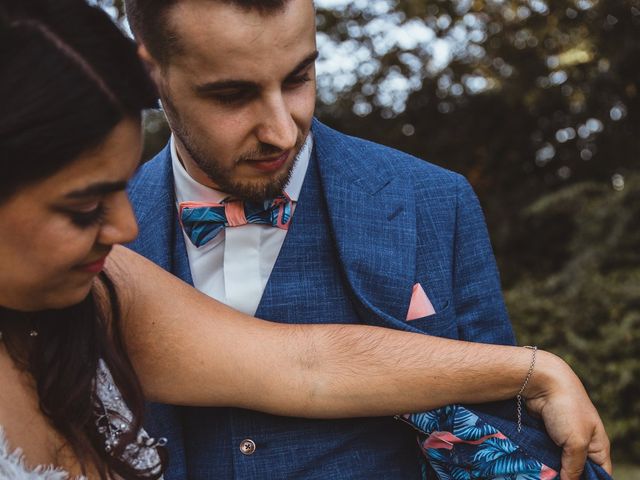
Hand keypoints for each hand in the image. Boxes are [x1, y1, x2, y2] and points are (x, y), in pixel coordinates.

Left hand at [526, 351, 611, 479]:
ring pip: (559, 462)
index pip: (601, 475)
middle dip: (567, 476)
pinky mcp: (547, 433)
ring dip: (552, 469)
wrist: (542, 381)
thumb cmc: (566, 409)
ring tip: (544, 475)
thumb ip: (574, 466)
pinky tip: (535, 466)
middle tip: (553, 479)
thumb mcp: (576, 443)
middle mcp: (582, 443)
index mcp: (598, 447)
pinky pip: (546, 452)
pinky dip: (542, 459)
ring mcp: (563, 438)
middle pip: (578, 470)